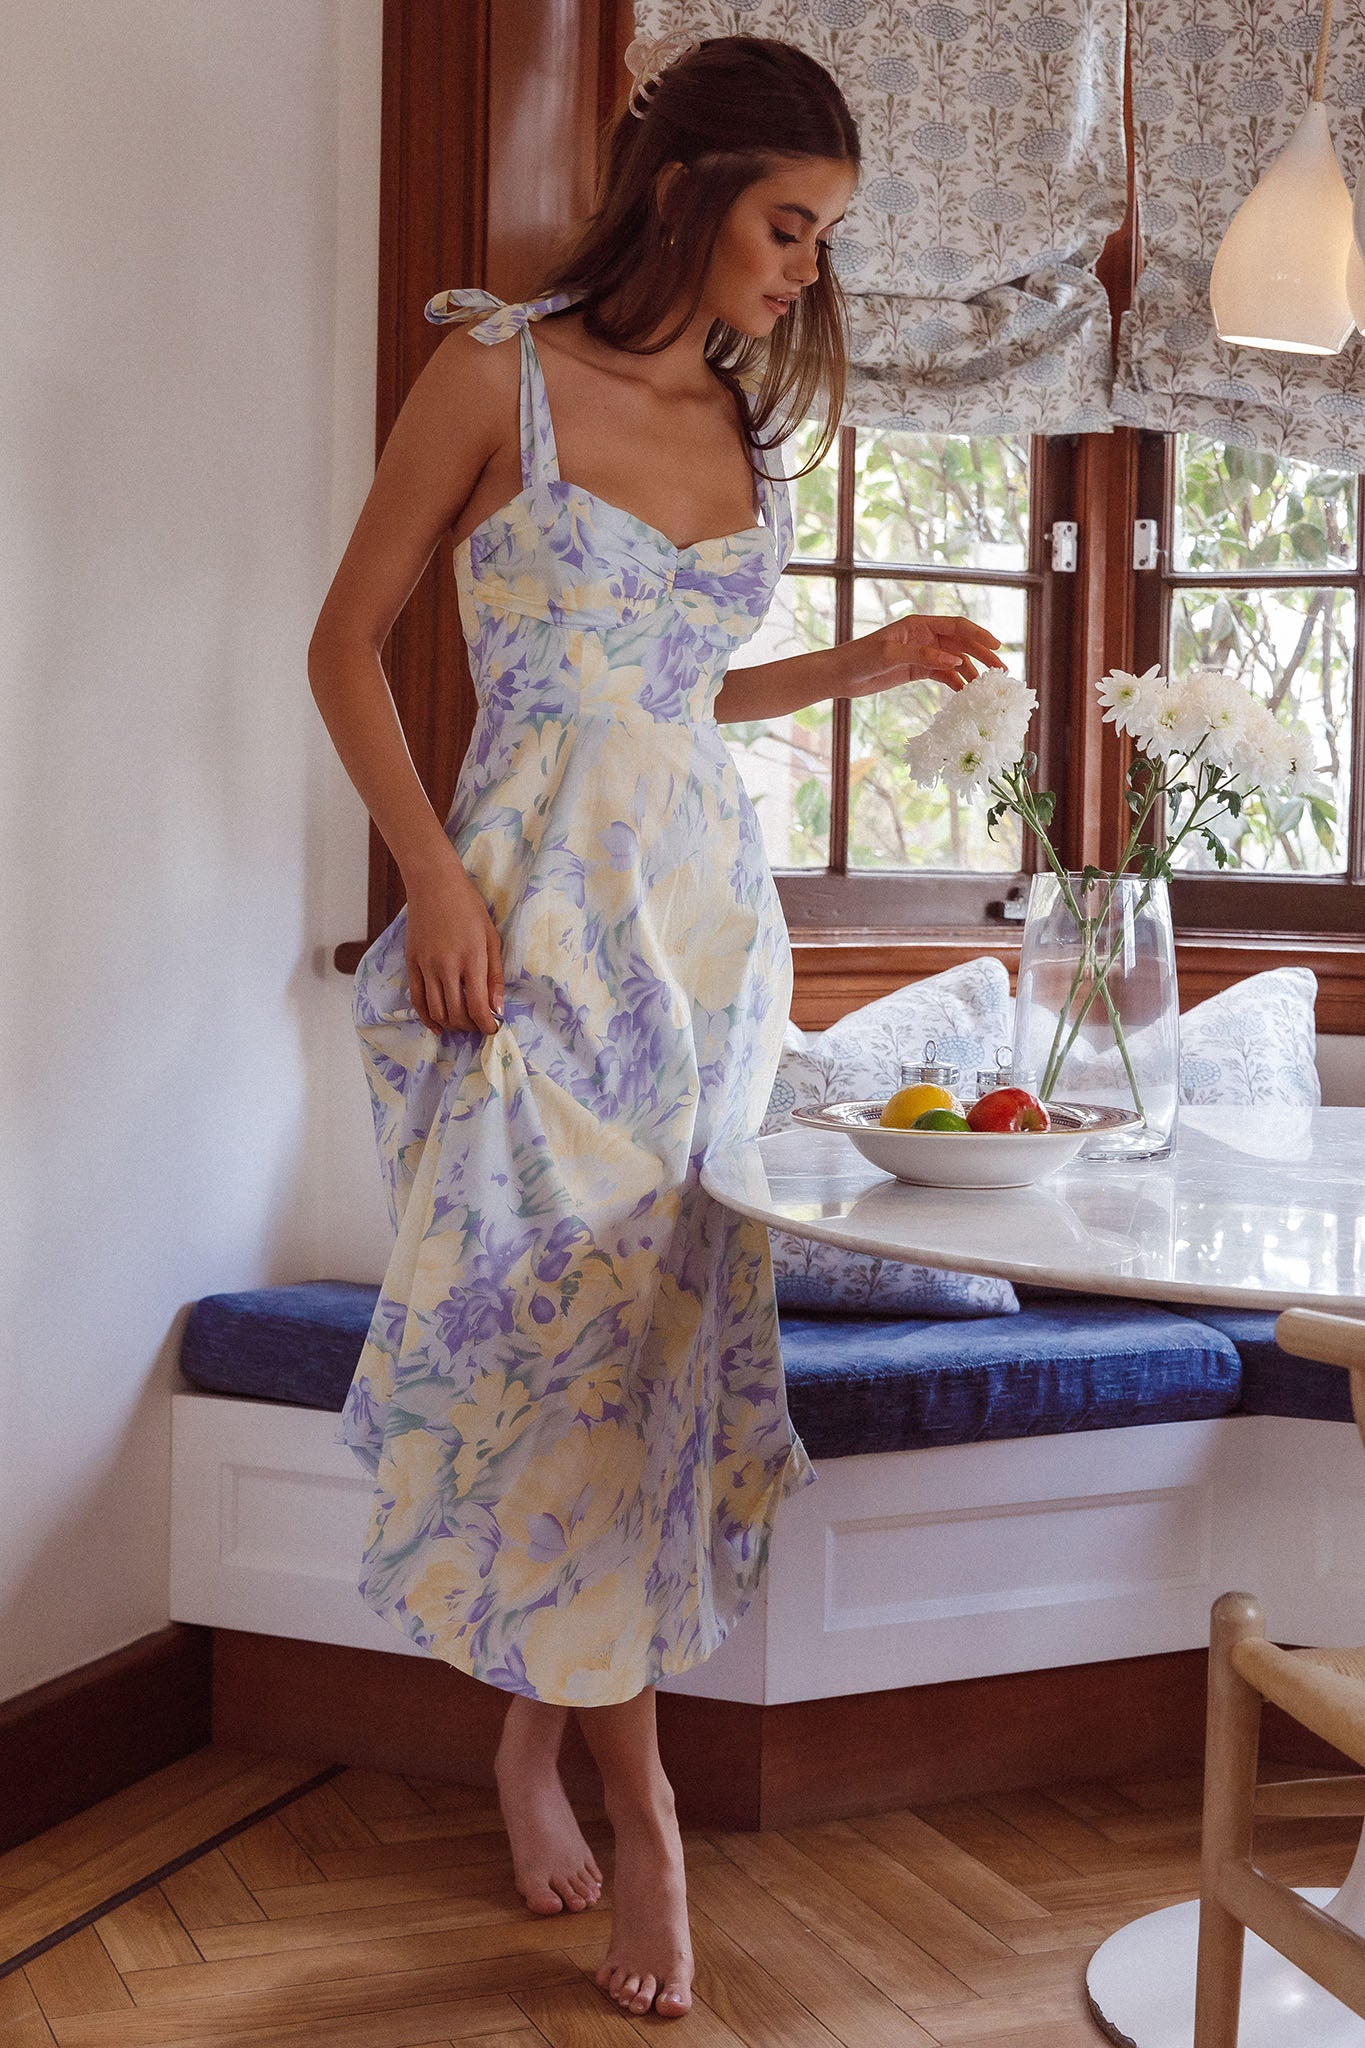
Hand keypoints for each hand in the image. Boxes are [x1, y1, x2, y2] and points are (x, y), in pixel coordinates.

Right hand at [403, 851, 504, 1035]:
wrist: (434, 885)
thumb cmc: (469, 908)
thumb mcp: (491, 938)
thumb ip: (495, 976)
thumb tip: (497, 1008)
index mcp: (472, 960)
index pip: (478, 1008)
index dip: (487, 1025)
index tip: (493, 1028)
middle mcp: (447, 967)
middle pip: (457, 1014)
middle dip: (471, 1027)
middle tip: (480, 1026)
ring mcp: (426, 967)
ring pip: (437, 1011)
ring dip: (451, 1025)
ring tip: (463, 1025)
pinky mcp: (412, 964)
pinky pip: (417, 1000)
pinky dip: (427, 1018)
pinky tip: (437, 1026)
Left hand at [844, 612, 1006, 699]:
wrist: (841, 675)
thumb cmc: (861, 658)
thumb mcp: (891, 656)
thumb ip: (923, 657)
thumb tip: (955, 662)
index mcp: (920, 624)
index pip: (957, 626)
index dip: (979, 635)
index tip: (996, 647)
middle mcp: (925, 636)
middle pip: (961, 644)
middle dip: (982, 656)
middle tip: (1000, 671)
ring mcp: (923, 654)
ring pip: (955, 661)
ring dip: (971, 672)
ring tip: (986, 687)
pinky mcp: (917, 670)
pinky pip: (943, 675)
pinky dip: (955, 683)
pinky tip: (965, 693)